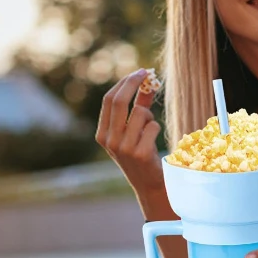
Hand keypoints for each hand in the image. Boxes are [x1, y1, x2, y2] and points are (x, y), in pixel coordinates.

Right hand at [96, 69, 163, 195]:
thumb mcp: (133, 131)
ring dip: (149, 115)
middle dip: (134, 83)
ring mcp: (123, 147)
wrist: (148, 184)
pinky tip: (153, 142)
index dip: (124, 83)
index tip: (139, 72)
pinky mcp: (140, 153)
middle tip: (147, 74)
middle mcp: (109, 140)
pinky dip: (156, 129)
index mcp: (102, 134)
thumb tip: (147, 83)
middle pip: (118, 101)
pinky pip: (153, 126)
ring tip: (149, 130)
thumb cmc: (141, 153)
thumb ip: (139, 106)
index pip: (109, 99)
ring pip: (139, 112)